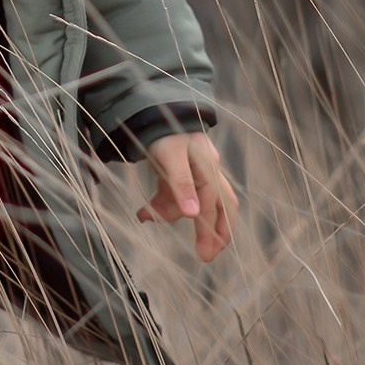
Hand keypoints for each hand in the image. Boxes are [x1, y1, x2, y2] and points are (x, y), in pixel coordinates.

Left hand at [136, 131, 236, 262]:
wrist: (151, 109)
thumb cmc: (165, 130)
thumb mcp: (171, 155)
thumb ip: (181, 184)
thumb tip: (193, 215)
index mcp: (208, 167)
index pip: (214, 203)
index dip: (210, 230)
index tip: (205, 254)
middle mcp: (206, 171)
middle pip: (219, 206)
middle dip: (214, 231)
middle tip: (207, 255)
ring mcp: (194, 173)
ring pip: (193, 202)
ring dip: (172, 214)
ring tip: (146, 215)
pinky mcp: (178, 173)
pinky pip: (176, 196)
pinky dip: (163, 205)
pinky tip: (145, 212)